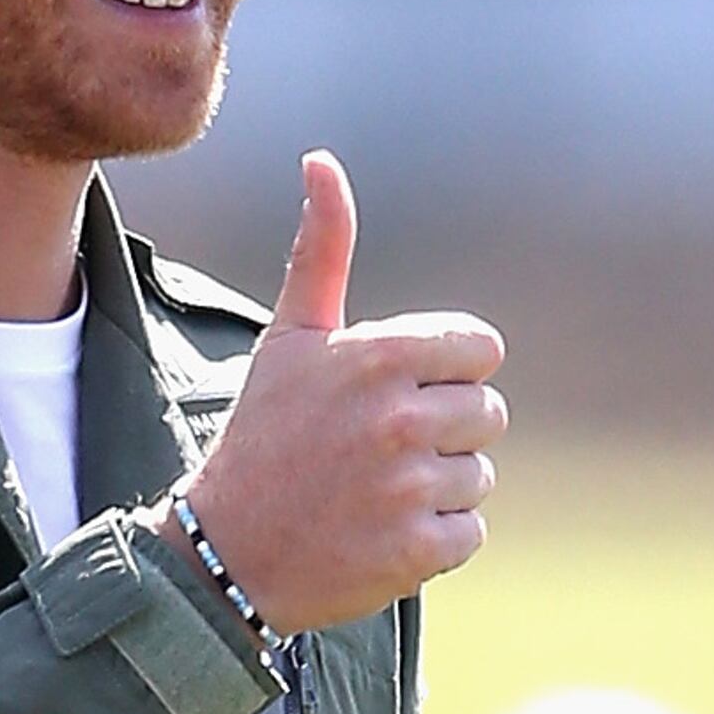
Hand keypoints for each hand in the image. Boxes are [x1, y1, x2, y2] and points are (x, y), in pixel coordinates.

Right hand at [172, 154, 504, 639]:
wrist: (225, 552)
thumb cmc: (264, 437)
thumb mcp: (290, 338)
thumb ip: (322, 251)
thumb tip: (322, 161)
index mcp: (380, 355)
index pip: (482, 350)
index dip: (448, 372)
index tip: (403, 394)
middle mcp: (400, 418)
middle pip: (488, 414)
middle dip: (446, 432)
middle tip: (382, 452)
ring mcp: (409, 488)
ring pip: (479, 475)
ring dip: (440, 488)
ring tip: (379, 494)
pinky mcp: (415, 552)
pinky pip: (470, 532)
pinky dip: (436, 539)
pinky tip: (384, 532)